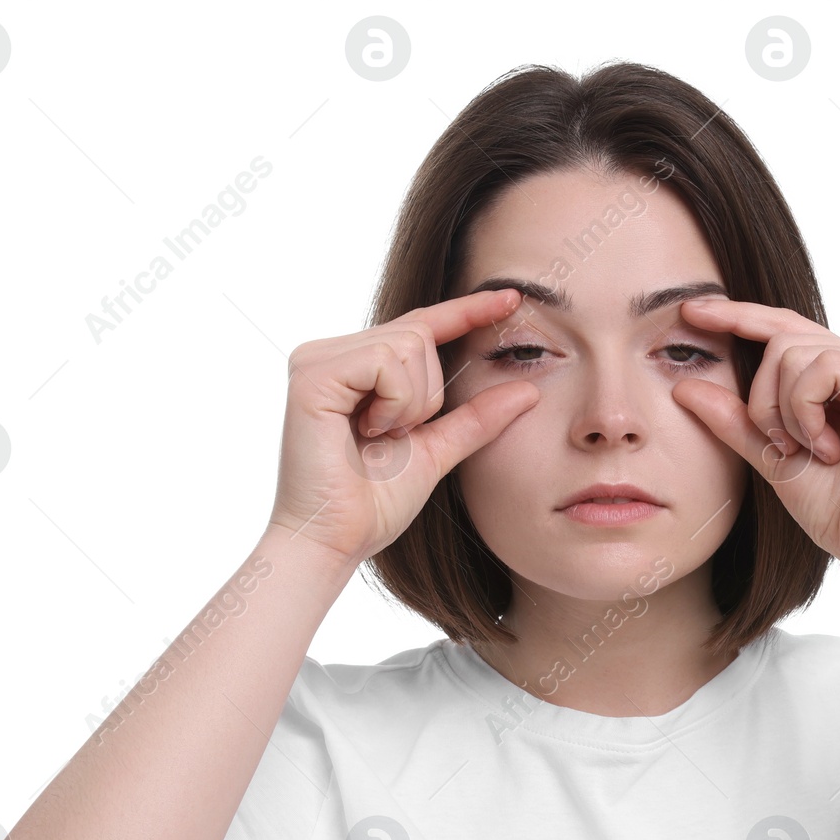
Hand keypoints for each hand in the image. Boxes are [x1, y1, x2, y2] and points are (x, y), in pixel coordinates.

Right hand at [268, 288, 537, 566]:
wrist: (336, 541)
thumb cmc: (372, 504)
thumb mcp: (436, 452)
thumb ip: (475, 419)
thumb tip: (527, 389)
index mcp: (356, 366)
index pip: (420, 326)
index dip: (465, 311)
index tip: (511, 298)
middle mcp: (331, 353)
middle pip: (419, 334)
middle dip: (427, 394)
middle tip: (393, 436)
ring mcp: (316, 359)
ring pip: (408, 343)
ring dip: (412, 402)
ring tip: (378, 436)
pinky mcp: (312, 373)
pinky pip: (386, 360)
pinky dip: (395, 402)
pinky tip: (368, 431)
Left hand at [670, 297, 839, 579]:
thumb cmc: (836, 507)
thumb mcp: (771, 456)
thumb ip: (735, 420)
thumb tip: (683, 386)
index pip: (783, 327)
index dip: (737, 316)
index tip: (690, 310)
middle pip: (779, 340)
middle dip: (761, 399)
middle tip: (782, 446)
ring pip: (792, 352)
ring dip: (783, 411)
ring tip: (811, 451)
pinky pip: (822, 366)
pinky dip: (806, 411)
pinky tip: (827, 447)